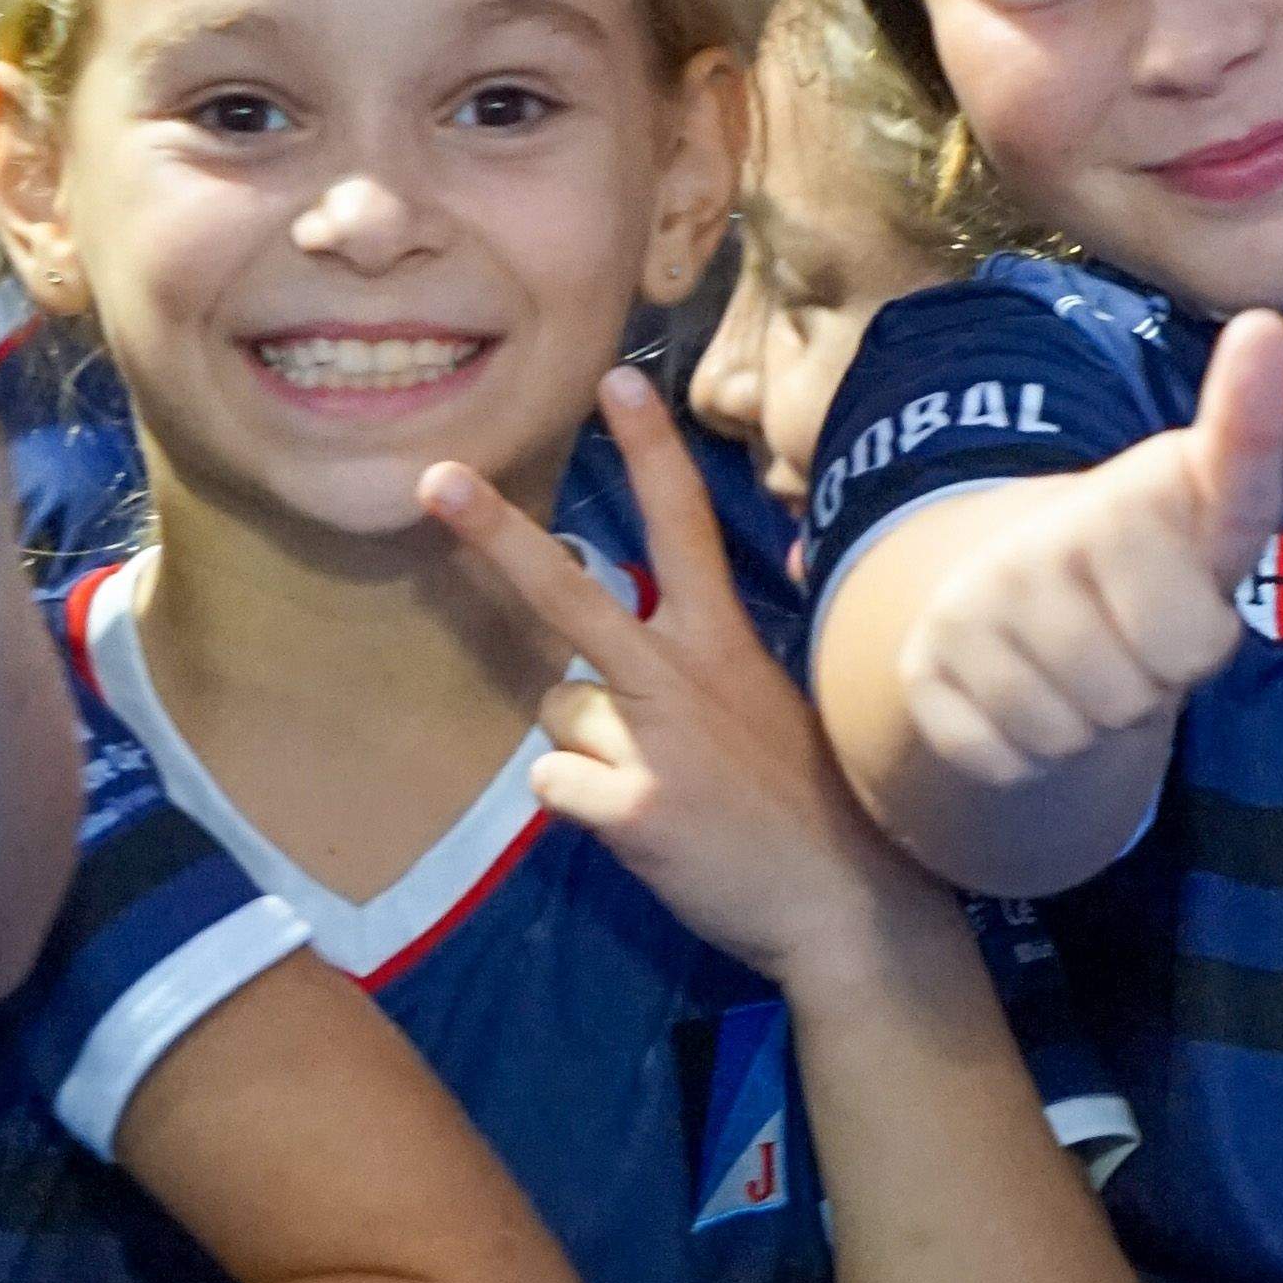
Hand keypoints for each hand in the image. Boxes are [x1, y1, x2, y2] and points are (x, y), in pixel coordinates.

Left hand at [424, 365, 942, 983]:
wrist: (847, 903)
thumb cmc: (818, 797)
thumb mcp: (778, 699)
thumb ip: (712, 661)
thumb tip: (660, 640)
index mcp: (724, 640)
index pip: (685, 523)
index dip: (650, 449)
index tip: (617, 379)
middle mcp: (681, 675)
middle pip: (570, 592)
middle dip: (496, 535)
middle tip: (434, 480)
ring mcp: (651, 743)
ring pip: (554, 710)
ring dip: (586, 744)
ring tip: (653, 780)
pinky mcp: (629, 812)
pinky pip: (554, 786)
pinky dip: (584, 806)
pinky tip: (642, 826)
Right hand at [888, 311, 1282, 790]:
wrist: (1015, 617)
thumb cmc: (1146, 579)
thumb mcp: (1204, 542)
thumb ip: (1239, 496)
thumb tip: (1263, 329)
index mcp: (1152, 486)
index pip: (1228, 465)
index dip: (1250, 408)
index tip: (1266, 330)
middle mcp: (1057, 526)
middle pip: (1174, 655)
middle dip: (1169, 674)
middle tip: (1140, 641)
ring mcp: (979, 594)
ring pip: (1088, 722)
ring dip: (1099, 721)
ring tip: (1086, 667)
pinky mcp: (927, 666)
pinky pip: (1013, 757)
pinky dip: (1030, 755)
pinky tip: (1026, 698)